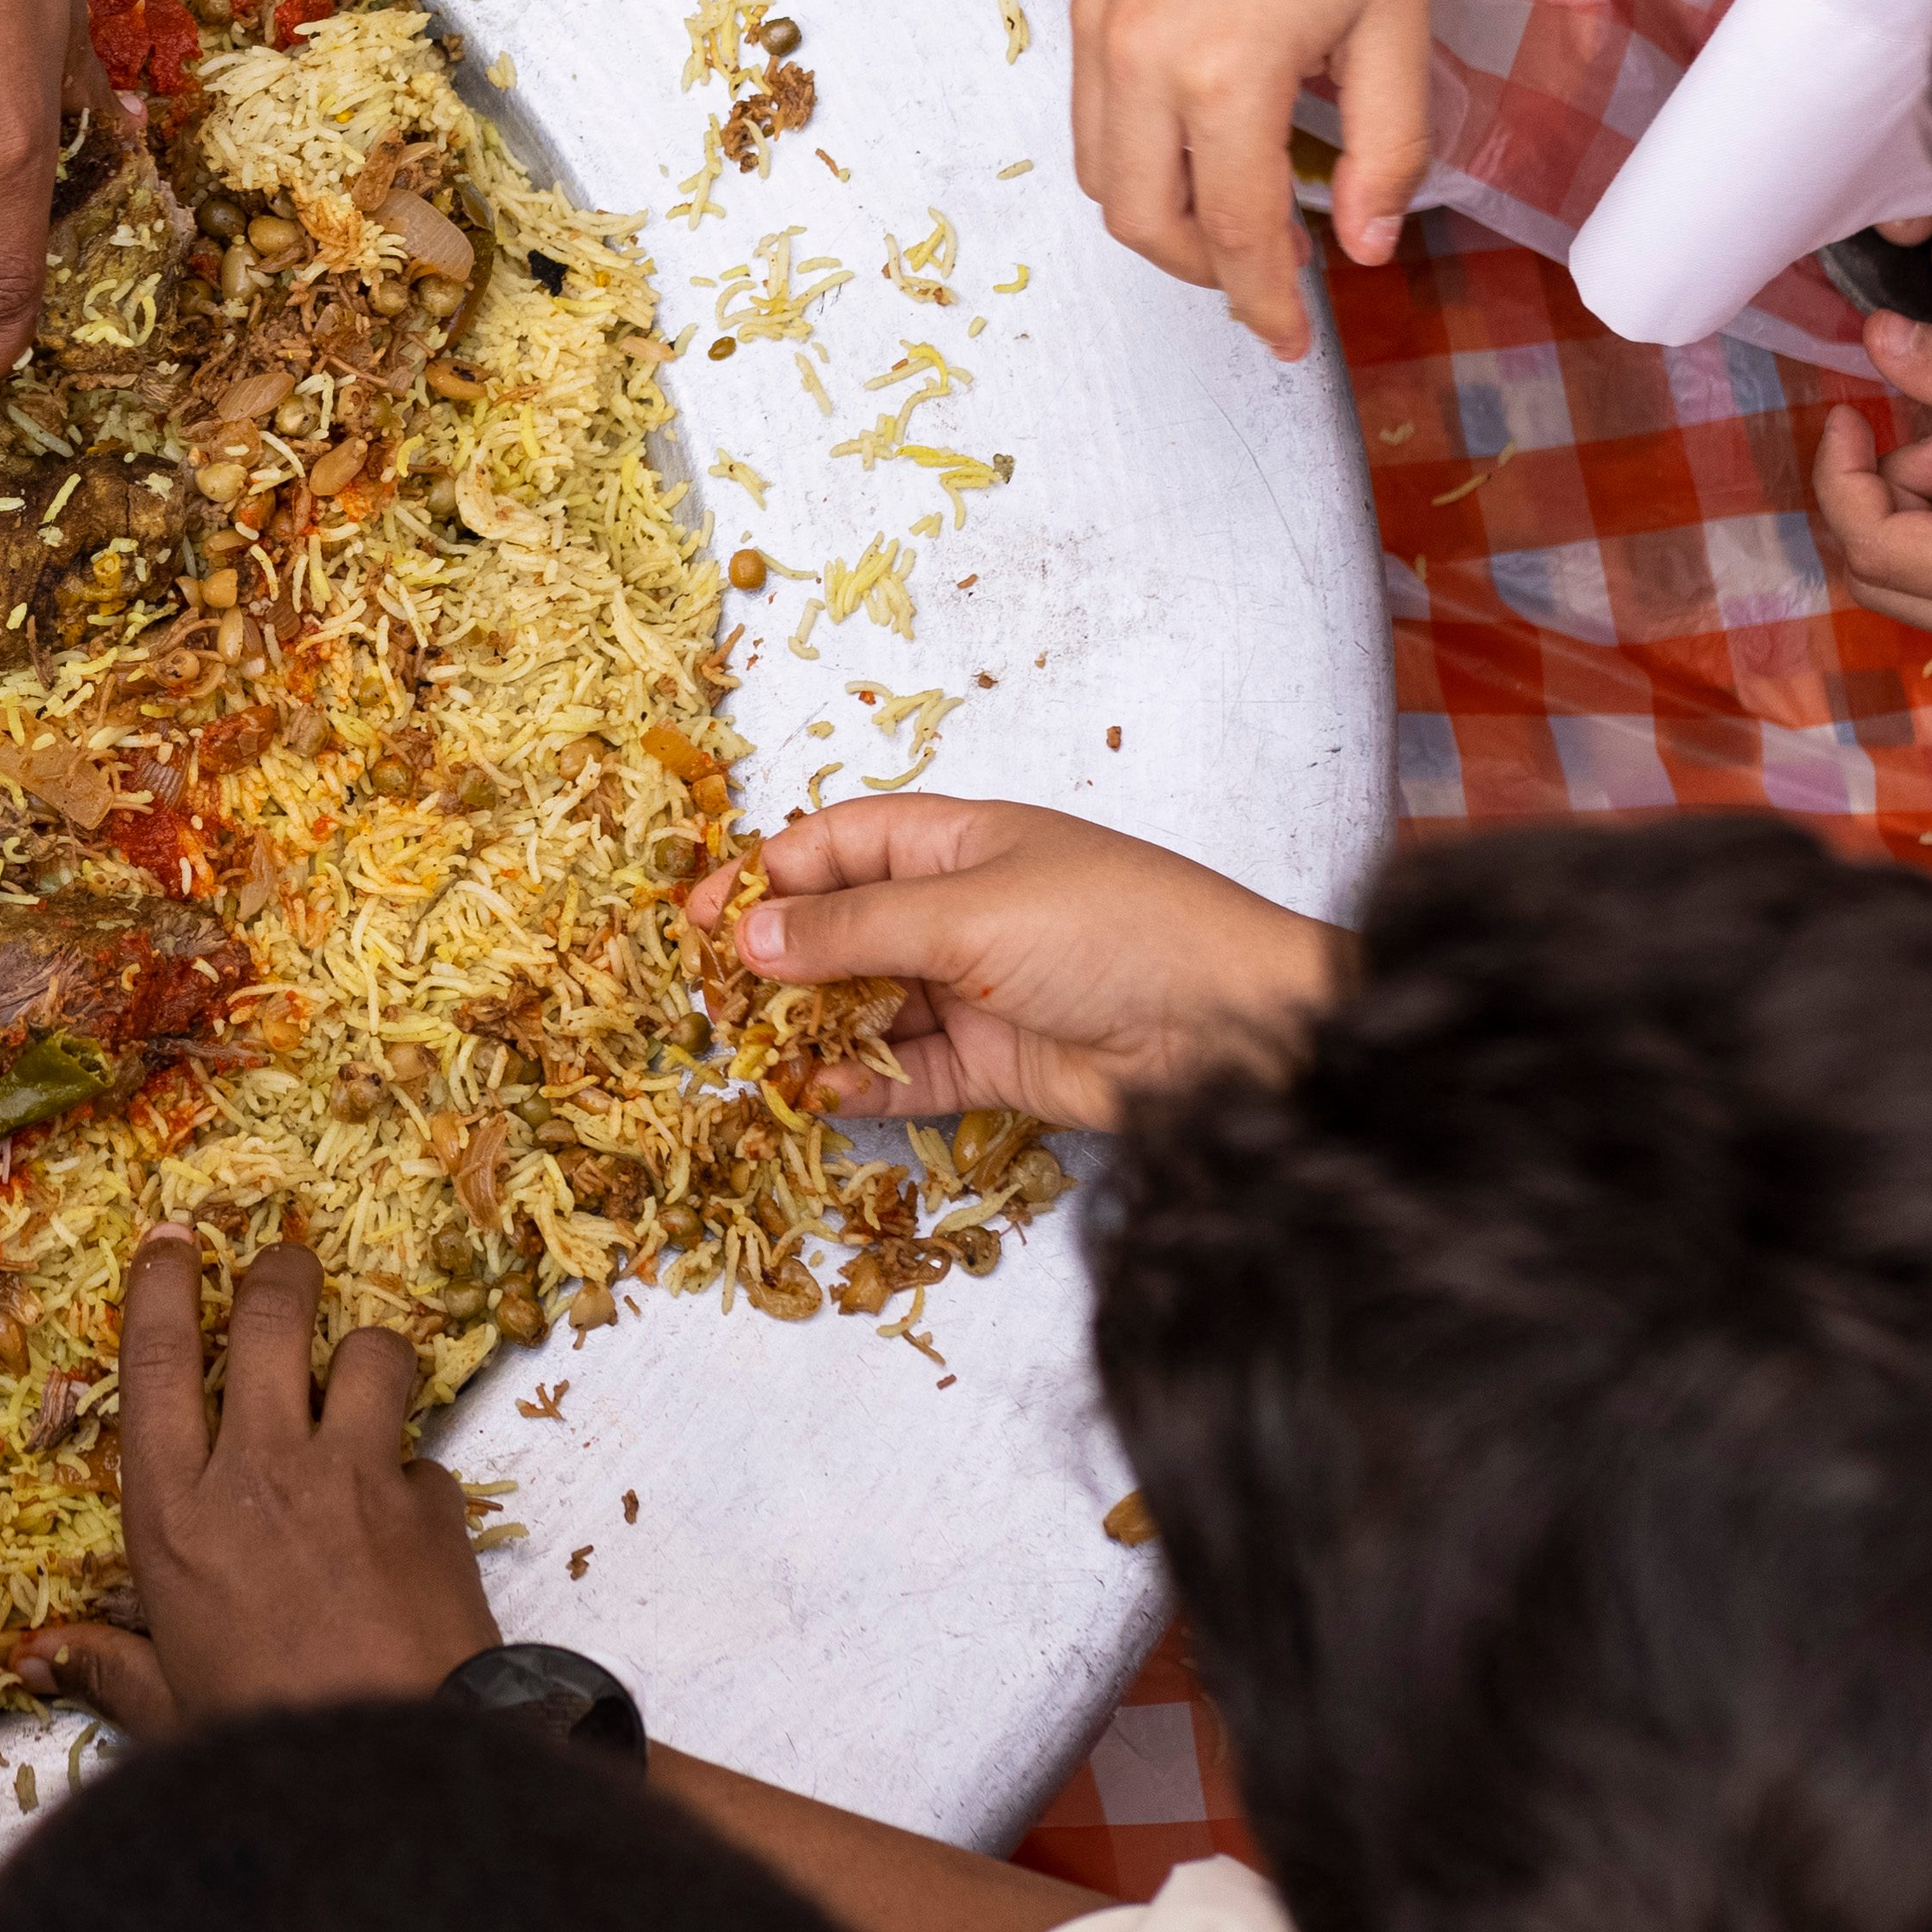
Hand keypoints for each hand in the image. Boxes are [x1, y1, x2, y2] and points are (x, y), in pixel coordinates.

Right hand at [23, 1227, 489, 1737]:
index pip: (156, 1363)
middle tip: (287, 1266)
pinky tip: (409, 1517)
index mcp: (176, 1514)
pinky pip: (428, 1456)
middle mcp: (261, 1472)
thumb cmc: (263, 1738)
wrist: (390, 1772)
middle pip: (270, 1320)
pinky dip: (417, 1476)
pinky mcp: (431, 1504)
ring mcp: (354, 1478)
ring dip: (367, 1358)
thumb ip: (110, 1667)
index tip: (174, 1240)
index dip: (162, 1286)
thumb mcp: (171, 1705)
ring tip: (362, 1378)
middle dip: (281, 1275)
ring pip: (370, 1354)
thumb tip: (36, 1664)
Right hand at [727, 796, 1344, 1131]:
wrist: (1234, 1026)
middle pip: (846, 926)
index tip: (697, 915)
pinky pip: (912, 1071)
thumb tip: (750, 935)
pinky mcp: (1001, 1061)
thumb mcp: (970, 913)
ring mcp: (981, 987)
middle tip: (711, 999)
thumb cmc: (1115, 931)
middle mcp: (965, 908)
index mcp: (962, 840)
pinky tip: (820, 1091)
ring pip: (871, 1003)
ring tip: (755, 1053)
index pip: (840, 843)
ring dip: (814, 1027)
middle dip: (778, 959)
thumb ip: (855, 930)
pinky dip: (865, 1082)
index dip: (765, 873)